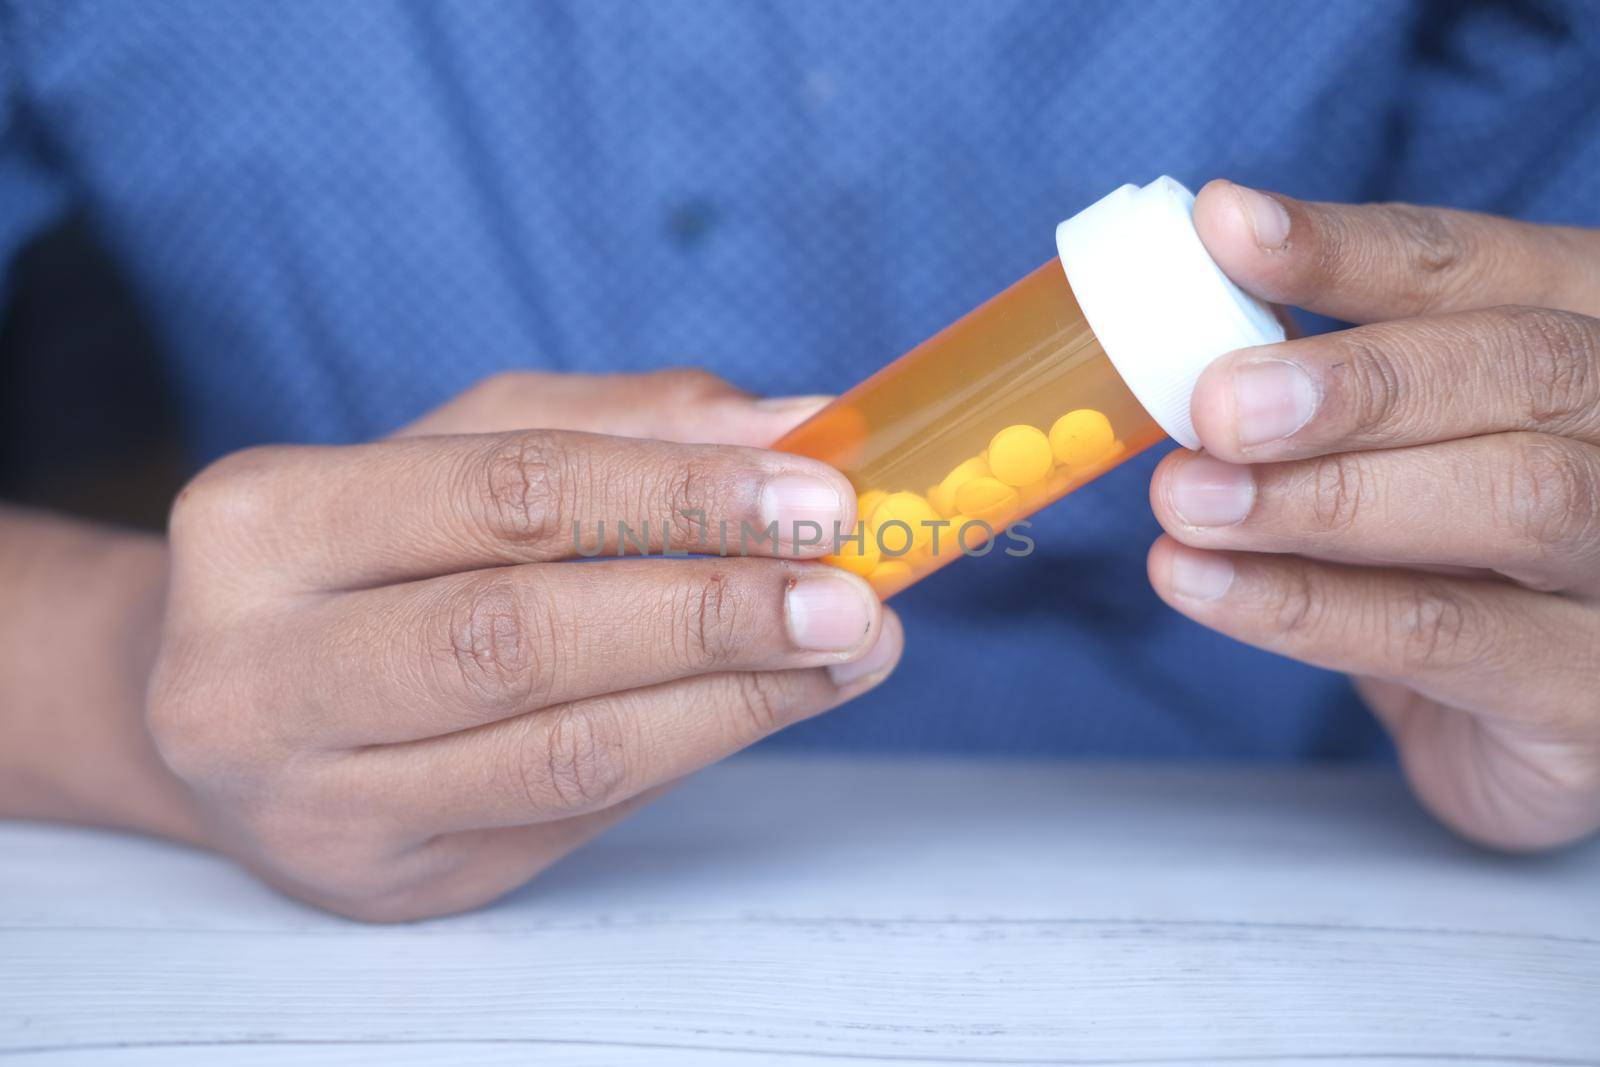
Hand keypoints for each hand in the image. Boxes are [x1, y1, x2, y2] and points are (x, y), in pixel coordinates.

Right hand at [146, 370, 900, 918]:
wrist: (233, 705)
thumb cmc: (366, 555)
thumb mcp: (465, 450)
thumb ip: (627, 426)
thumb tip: (803, 426)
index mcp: (264, 522)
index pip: (506, 498)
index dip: (678, 496)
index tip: (819, 498)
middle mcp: (257, 674)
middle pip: (520, 640)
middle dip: (711, 613)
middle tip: (851, 595)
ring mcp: (314, 800)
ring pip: (560, 752)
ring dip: (732, 699)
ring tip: (847, 651)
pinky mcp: (388, 879)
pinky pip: (568, 818)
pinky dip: (688, 750)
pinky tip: (765, 699)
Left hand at [1148, 181, 1599, 849]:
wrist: (1531, 734)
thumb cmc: (1453, 561)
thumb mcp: (1404, 453)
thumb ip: (1326, 395)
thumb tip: (1181, 345)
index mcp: (1584, 336)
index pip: (1480, 266)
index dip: (1349, 248)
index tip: (1226, 227)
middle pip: (1522, 366)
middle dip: (1359, 380)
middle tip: (1218, 405)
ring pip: (1514, 497)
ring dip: (1322, 496)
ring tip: (1188, 499)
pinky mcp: (1590, 690)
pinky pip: (1444, 634)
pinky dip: (1305, 606)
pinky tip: (1203, 582)